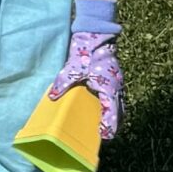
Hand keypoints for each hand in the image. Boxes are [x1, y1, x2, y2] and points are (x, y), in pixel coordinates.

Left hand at [47, 0, 122, 142]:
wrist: (96, 34)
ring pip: (120, 106)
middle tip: (103, 137)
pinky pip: (117, 99)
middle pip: (120, 112)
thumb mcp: (73, 67)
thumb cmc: (86, 50)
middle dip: (113, 125)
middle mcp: (117, 87)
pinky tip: (103, 111)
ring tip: (104, 129)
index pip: (113, 111)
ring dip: (114, 117)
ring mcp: (118, 84)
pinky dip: (113, 108)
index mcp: (109, 87)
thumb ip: (63, 82)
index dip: (110, 125)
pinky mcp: (115, 80)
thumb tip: (52, 96)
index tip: (105, 136)